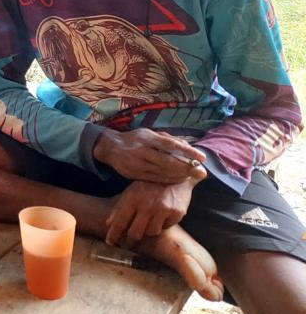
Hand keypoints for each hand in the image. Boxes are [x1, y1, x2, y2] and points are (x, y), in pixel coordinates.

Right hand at [93, 128, 207, 183]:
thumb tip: (188, 145)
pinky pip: (156, 179)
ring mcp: (138, 164)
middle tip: (202, 173)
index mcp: (147, 138)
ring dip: (180, 176)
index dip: (187, 151)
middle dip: (187, 168)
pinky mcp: (135, 174)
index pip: (170, 145)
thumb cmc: (135, 139)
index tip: (202, 157)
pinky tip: (179, 180)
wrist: (111, 148)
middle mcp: (142, 151)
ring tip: (192, 177)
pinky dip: (169, 180)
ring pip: (163, 173)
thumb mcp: (150, 133)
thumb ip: (168, 138)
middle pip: (168, 162)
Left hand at [106, 177, 199, 245]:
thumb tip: (108, 223)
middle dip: (130, 240)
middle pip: (136, 233)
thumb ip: (120, 207)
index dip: (113, 234)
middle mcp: (147, 205)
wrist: (175, 173)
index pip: (120, 221)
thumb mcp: (131, 191)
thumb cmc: (149, 184)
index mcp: (132, 198)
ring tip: (147, 223)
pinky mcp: (176, 213)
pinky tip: (161, 216)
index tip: (110, 242)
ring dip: (148, 231)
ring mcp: (163, 209)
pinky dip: (162, 225)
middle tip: (128, 243)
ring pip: (151, 232)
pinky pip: (166, 227)